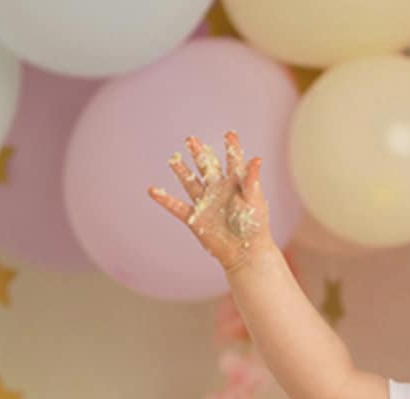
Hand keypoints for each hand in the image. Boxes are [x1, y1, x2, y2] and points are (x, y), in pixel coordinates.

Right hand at [148, 131, 272, 271]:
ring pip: (190, 183)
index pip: (233, 162)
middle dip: (199, 153)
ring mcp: (205, 203)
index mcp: (236, 184)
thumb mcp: (255, 200)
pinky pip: (176, 206)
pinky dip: (164, 199)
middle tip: (191, 139)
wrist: (247, 254)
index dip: (232, 148)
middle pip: (206, 167)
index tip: (230, 134)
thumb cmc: (256, 227)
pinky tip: (152, 190)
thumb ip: (252, 179)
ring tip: (173, 159)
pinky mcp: (195, 218)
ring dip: (181, 171)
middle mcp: (218, 190)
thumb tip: (257, 158)